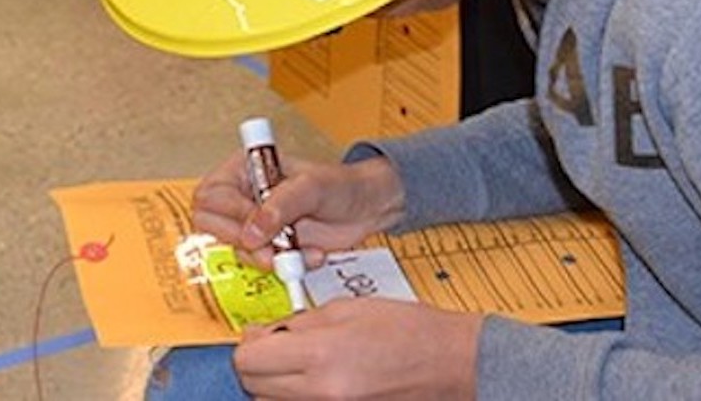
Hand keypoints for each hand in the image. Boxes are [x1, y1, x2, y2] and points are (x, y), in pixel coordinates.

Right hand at [191, 148, 404, 272]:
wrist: (366, 209)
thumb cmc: (339, 185)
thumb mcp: (311, 187)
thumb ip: (280, 206)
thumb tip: (251, 232)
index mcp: (244, 170)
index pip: (211, 194)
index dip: (231, 213)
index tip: (260, 224)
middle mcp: (242, 196)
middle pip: (209, 223)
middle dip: (242, 240)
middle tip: (271, 246)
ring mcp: (255, 224)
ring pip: (236, 248)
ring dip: (268, 256)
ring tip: (300, 251)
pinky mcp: (269, 247)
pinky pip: (261, 263)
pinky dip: (285, 266)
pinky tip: (309, 255)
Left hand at [234, 299, 482, 399]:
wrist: (452, 364)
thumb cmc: (407, 331)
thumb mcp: (344, 308)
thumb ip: (297, 323)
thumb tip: (263, 335)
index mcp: (319, 357)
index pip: (248, 361)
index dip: (249, 345)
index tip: (261, 335)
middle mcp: (322, 395)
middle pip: (254, 388)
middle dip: (258, 366)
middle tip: (278, 348)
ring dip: (275, 387)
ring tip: (302, 366)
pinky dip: (299, 399)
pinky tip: (318, 382)